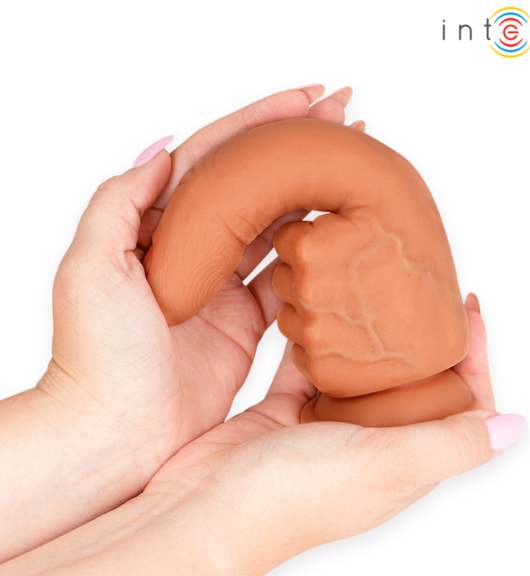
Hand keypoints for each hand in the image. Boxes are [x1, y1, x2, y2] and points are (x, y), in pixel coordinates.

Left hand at [0, 85, 364, 560]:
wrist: (114, 435)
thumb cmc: (97, 359)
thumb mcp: (90, 270)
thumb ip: (119, 204)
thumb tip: (161, 149)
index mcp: (157, 230)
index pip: (216, 161)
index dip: (261, 125)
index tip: (307, 99)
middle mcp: (192, 252)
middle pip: (254, 187)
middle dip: (298, 151)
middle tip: (345, 119)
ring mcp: (221, 288)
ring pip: (274, 229)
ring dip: (311, 196)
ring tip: (352, 169)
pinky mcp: (244, 325)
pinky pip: (284, 283)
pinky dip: (310, 258)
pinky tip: (338, 237)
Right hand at [0, 295, 525, 575]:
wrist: (203, 513)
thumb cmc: (290, 501)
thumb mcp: (383, 467)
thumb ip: (449, 445)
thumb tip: (515, 426)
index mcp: (401, 458)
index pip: (457, 402)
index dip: (471, 356)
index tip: (465, 306)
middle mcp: (369, 443)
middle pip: (408, 381)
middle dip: (418, 336)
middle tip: (415, 286)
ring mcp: (325, 427)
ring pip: (356, 369)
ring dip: (364, 333)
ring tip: (365, 288)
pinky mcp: (285, 413)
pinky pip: (307, 367)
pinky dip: (313, 340)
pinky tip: (313, 308)